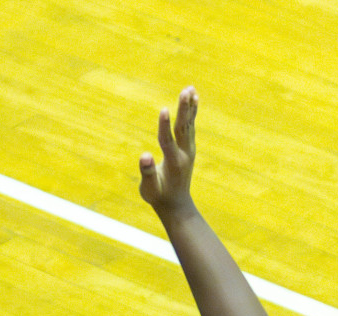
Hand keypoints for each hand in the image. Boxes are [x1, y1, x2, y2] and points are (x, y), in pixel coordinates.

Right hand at [139, 86, 197, 215]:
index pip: (168, 141)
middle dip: (184, 109)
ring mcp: (189, 150)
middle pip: (183, 128)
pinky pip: (190, 126)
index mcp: (173, 163)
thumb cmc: (158, 196)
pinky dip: (192, 112)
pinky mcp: (189, 148)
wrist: (176, 204)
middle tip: (186, 90)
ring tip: (190, 89)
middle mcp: (184, 154)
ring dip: (189, 107)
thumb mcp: (149, 189)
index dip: (164, 125)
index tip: (164, 109)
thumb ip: (147, 173)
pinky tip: (193, 100)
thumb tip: (144, 156)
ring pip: (189, 125)